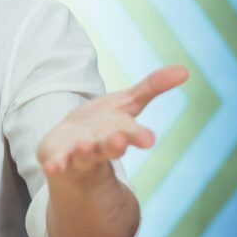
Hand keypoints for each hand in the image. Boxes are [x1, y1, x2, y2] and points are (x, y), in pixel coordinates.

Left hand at [37, 65, 188, 177]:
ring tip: (85, 147)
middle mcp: (100, 145)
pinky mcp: (56, 157)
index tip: (148, 139)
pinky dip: (55, 165)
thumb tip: (185, 70)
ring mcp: (78, 153)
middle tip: (119, 141)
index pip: (131, 133)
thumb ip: (152, 87)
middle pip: (109, 146)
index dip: (137, 135)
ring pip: (83, 154)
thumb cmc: (103, 123)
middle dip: (114, 144)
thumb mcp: (126, 102)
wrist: (71, 145)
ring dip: (84, 151)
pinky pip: (56, 162)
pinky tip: (51, 167)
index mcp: (119, 132)